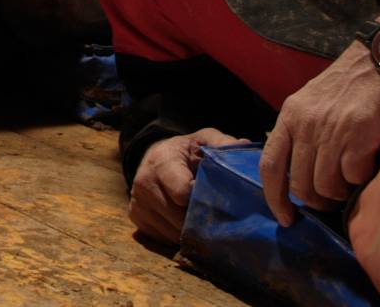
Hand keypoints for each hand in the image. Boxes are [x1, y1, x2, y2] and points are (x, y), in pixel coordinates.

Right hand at [130, 128, 247, 243]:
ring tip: (205, 223)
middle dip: (201, 222)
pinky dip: (179, 236)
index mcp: (162, 162)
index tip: (219, 201)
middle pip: (179, 218)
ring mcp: (138, 202)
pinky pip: (163, 239)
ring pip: (172, 233)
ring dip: (192, 233)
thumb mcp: (203, 140)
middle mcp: (144, 182)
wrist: (156, 156)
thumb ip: (221, 143)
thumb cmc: (186, 151)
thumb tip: (243, 146)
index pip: (182, 193)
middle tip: (220, 220)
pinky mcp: (136, 217)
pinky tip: (188, 224)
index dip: (205, 201)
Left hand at [260, 41, 379, 225]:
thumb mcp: (311, 102)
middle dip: (316, 200)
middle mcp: (305, 124)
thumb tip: (296, 171)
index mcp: (289, 116)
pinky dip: (361, 179)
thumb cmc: (350, 85)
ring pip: (325, 185)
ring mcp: (331, 130)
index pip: (269, 165)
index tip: (285, 218)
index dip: (274, 198)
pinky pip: (353, 176)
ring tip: (352, 181)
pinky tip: (368, 164)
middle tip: (332, 198)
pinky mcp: (359, 134)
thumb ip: (300, 131)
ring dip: (340, 192)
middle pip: (299, 183)